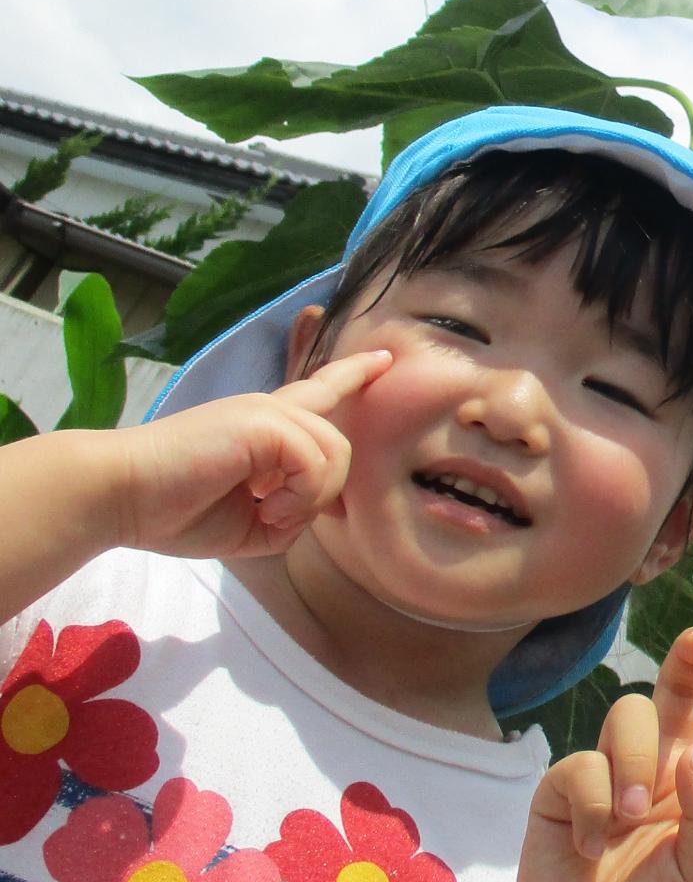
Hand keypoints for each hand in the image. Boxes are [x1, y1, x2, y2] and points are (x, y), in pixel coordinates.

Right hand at [108, 350, 393, 559]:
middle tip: (275, 516)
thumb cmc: (172, 510)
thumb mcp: (248, 523)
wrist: (120, 495)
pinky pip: (315, 464)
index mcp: (263, 426)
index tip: (383, 358)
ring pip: (335, 454)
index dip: (354, 374)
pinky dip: (297, 498)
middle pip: (338, 444)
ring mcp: (268, 411)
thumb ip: (289, 512)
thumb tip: (315, 506)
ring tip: (266, 512)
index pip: (319, 390)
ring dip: (307, 499)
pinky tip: (264, 507)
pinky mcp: (264, 422)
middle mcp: (271, 408)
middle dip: (321, 492)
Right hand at [510, 628, 692, 881]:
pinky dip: (593, 805)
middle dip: (692, 657)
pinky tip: (590, 845)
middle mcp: (666, 771)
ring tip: (630, 819)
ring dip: (635, 763)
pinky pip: (582, 763)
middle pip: (681, 693)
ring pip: (630, 715)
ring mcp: (615, 773)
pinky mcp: (565, 786)